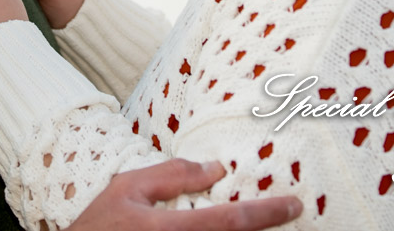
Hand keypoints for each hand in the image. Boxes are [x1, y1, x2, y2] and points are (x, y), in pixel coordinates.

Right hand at [65, 159, 301, 230]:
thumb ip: (173, 175)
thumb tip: (216, 169)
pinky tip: (227, 226)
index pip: (231, 221)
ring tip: (259, 218)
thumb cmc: (99, 223)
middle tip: (286, 212)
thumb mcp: (129, 187)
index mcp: (169, 230)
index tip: (295, 204)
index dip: (269, 213)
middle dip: (264, 228)